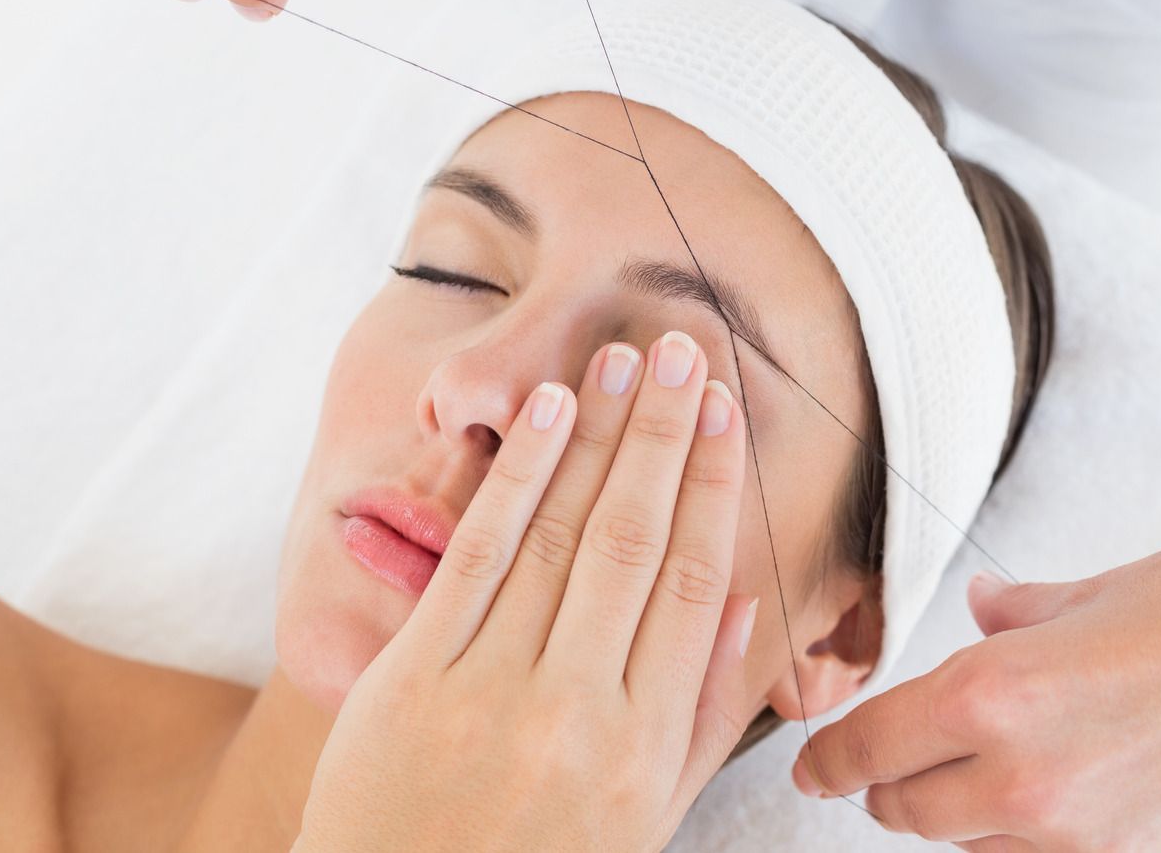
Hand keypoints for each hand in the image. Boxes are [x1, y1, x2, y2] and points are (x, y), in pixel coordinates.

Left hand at [294, 334, 758, 852]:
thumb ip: (700, 711)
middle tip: (687, 352)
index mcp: (644, 744)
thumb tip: (746, 600)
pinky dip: (519, 476)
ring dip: (601, 436)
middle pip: (637, 542)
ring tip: (627, 361)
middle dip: (668, 437)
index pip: (697, 585)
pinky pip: (479, 557)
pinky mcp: (414, 677)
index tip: (728, 417)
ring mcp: (491, 690)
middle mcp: (578, 711)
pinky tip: (550, 414)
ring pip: (563, 535)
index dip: (716, 488)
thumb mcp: (645, 816)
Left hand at [792, 507, 1160, 851]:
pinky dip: (1041, 842)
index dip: (829, 761)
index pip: (866, 750)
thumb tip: (983, 609)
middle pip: (906, 817)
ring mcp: (1090, 845)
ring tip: (995, 779)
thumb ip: (1021, 616)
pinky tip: (1072, 804)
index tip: (816, 768)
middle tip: (896, 769)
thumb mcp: (1097, 591)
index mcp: (992, 696)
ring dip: (968, 820)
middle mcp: (1025, 785)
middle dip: (892, 790)